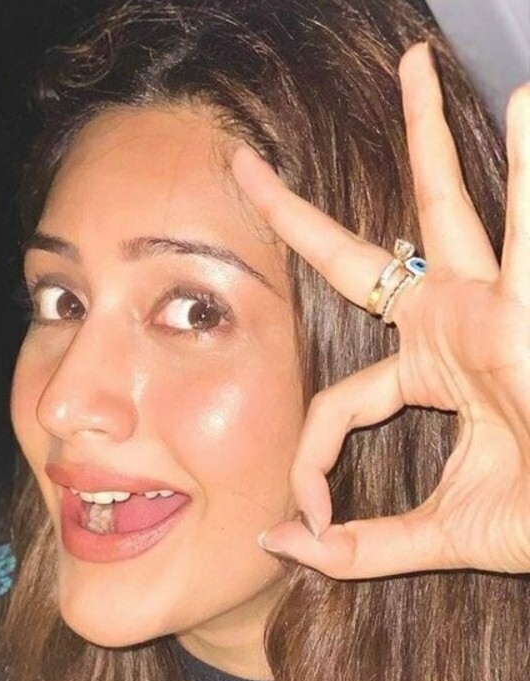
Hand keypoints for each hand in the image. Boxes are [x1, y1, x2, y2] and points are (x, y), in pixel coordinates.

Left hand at [233, 44, 529, 578]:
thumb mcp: (431, 536)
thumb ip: (357, 546)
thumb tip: (276, 542)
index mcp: (427, 377)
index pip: (332, 406)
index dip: (310, 464)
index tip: (310, 518)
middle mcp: (451, 328)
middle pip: (360, 260)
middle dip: (297, 218)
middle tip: (246, 165)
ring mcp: (493, 307)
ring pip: (446, 208)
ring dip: (427, 138)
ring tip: (412, 65)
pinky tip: (527, 102)